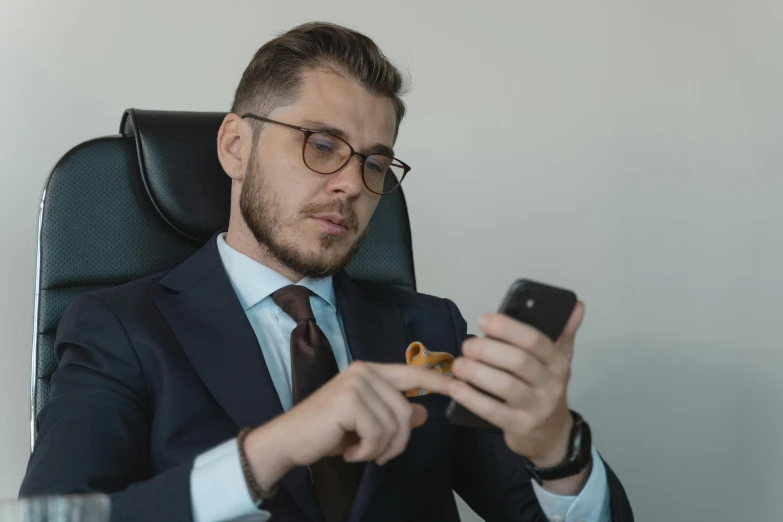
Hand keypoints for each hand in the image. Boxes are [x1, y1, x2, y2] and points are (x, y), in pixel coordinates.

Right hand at [244, 361, 452, 489]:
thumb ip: (393, 414)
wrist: (288, 441)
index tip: (459, 386)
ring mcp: (356, 383)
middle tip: (377, 455)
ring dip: (379, 448)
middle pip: (405, 410)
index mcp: (369, 371)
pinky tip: (348, 451)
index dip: (437, 380)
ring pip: (394, 424)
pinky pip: (377, 434)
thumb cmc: (325, 432)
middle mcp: (364, 371)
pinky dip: (366, 451)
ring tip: (358, 451)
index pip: (412, 372)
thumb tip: (422, 413)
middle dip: (397, 441)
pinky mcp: (349, 401)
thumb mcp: (365, 424)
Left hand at [449, 303, 584, 467]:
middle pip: (518, 361)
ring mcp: (536, 408)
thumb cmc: (544, 389)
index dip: (508, 328)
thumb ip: (564, 333)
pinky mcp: (520, 427)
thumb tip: (577, 305)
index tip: (483, 320)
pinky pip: (492, 411)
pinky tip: (455, 388)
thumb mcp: (558, 362)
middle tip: (466, 345)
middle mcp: (551, 384)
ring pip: (505, 385)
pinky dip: (471, 398)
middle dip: (487, 349)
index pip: (535, 340)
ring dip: (476, 372)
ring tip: (458, 365)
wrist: (550, 435)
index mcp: (558, 362)